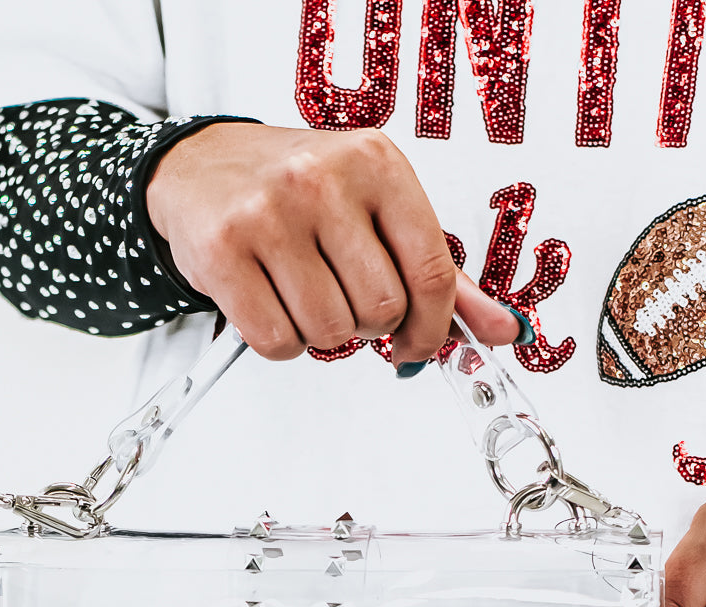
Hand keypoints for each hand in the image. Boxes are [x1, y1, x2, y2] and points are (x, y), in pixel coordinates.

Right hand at [145, 122, 519, 365]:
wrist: (200, 168)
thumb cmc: (297, 193)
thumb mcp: (376, 210)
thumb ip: (440, 275)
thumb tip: (504, 331)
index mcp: (377, 163)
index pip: (431, 271)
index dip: (432, 328)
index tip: (418, 345)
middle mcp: (323, 179)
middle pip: (380, 311)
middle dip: (368, 325)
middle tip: (343, 297)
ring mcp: (270, 213)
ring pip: (330, 333)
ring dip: (323, 334)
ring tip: (304, 293)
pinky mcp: (223, 251)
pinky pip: (277, 342)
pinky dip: (281, 342)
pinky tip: (272, 302)